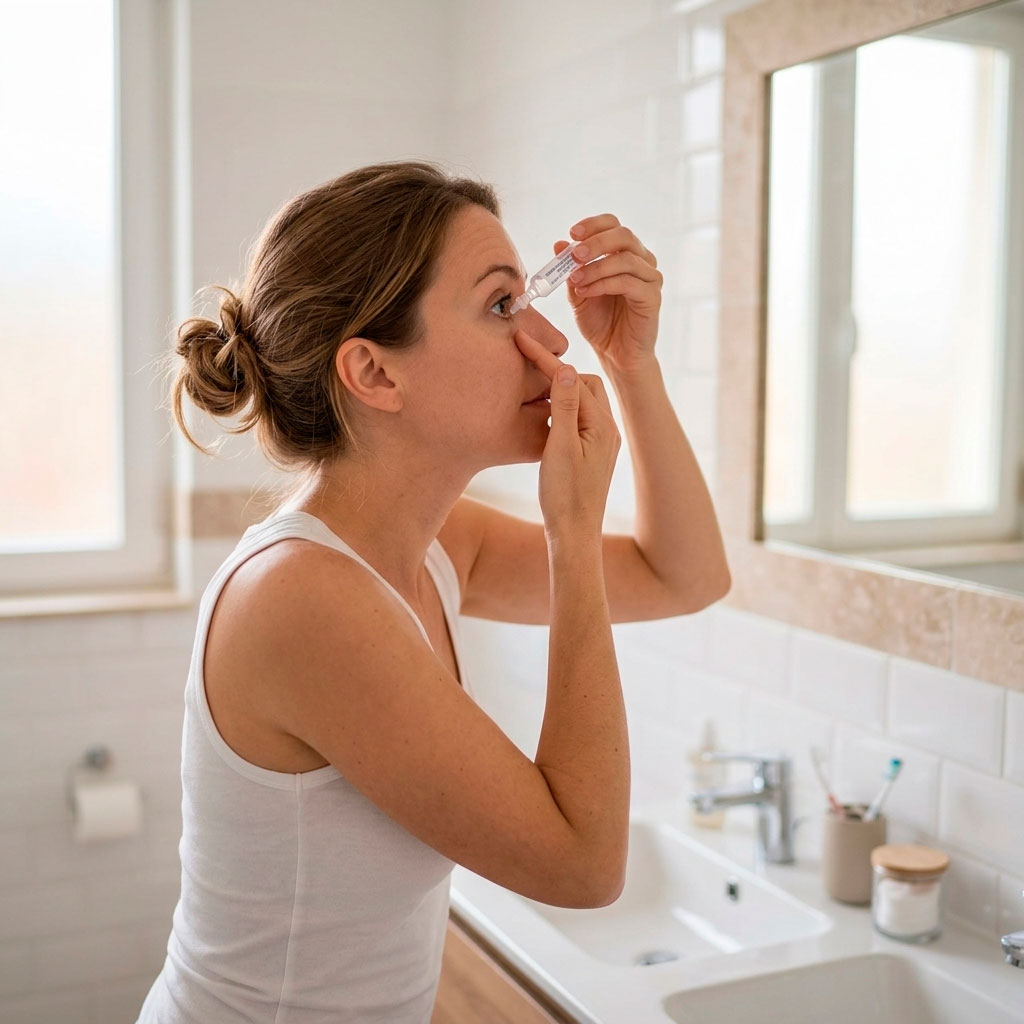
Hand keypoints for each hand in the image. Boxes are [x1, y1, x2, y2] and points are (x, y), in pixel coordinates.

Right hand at [514, 328, 620, 538]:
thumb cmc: (564, 497)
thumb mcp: (560, 448)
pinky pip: (579, 418)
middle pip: (584, 383)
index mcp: (602, 425)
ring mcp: (601, 443)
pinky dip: (562, 407)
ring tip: (533, 385)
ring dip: (560, 389)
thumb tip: (566, 367)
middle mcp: (607, 430)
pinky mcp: (592, 455)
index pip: (573, 379)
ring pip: (583, 401)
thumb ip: (565, 406)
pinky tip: (544, 414)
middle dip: (557, 370)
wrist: (574, 537)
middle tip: (526, 360)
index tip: (521, 339)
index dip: (545, 359)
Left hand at [554, 214, 662, 376]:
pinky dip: (603, 284)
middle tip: (575, 254)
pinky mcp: (652, 297)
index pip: (613, 225)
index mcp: (625, 254)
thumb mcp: (578, 292)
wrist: (615, 354)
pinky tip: (586, 292)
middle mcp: (642, 261)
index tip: (572, 233)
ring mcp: (650, 278)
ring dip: (596, 267)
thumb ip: (571, 269)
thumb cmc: (600, 323)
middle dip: (596, 242)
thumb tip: (559, 243)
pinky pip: (628, 283)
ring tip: (575, 280)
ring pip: (625, 259)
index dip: (593, 225)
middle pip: (623, 236)